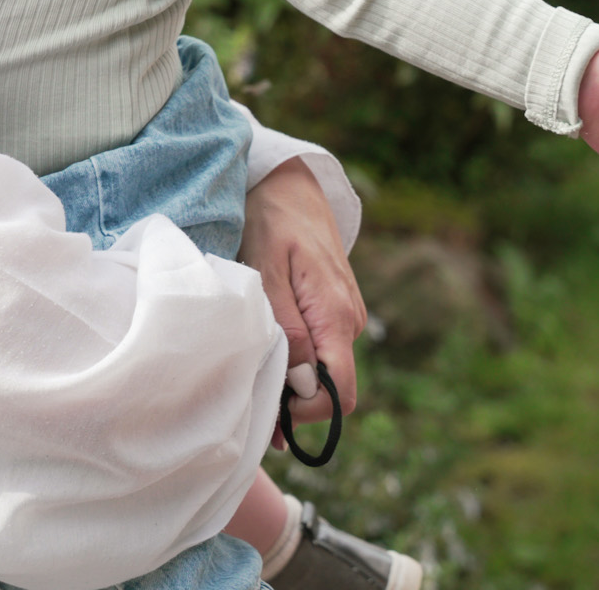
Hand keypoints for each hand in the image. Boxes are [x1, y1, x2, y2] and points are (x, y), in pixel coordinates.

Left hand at [238, 157, 364, 439]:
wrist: (289, 184)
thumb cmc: (272, 220)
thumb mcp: (267, 269)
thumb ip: (286, 326)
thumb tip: (301, 381)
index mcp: (336, 315)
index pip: (340, 393)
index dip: (307, 413)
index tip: (268, 410)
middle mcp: (349, 322)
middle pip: (331, 390)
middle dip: (294, 405)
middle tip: (250, 403)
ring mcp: (344, 316)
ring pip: (323, 371)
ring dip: (291, 382)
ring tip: (250, 376)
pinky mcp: (332, 311)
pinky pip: (320, 351)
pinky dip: (295, 361)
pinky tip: (265, 353)